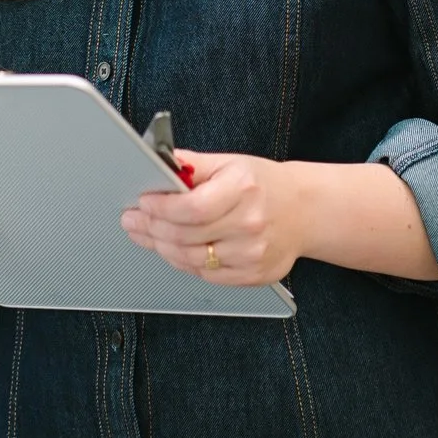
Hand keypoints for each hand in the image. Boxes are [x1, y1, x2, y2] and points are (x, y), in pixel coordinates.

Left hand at [120, 151, 303, 286]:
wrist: (304, 211)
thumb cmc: (263, 185)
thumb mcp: (230, 163)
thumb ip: (193, 164)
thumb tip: (157, 161)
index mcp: (243, 189)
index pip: (192, 208)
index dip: (161, 208)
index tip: (143, 202)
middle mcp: (250, 224)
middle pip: (186, 236)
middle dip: (152, 228)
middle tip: (133, 220)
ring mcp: (252, 254)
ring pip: (191, 259)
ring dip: (161, 247)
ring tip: (147, 234)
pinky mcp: (252, 275)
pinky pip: (205, 275)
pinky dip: (183, 262)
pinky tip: (174, 249)